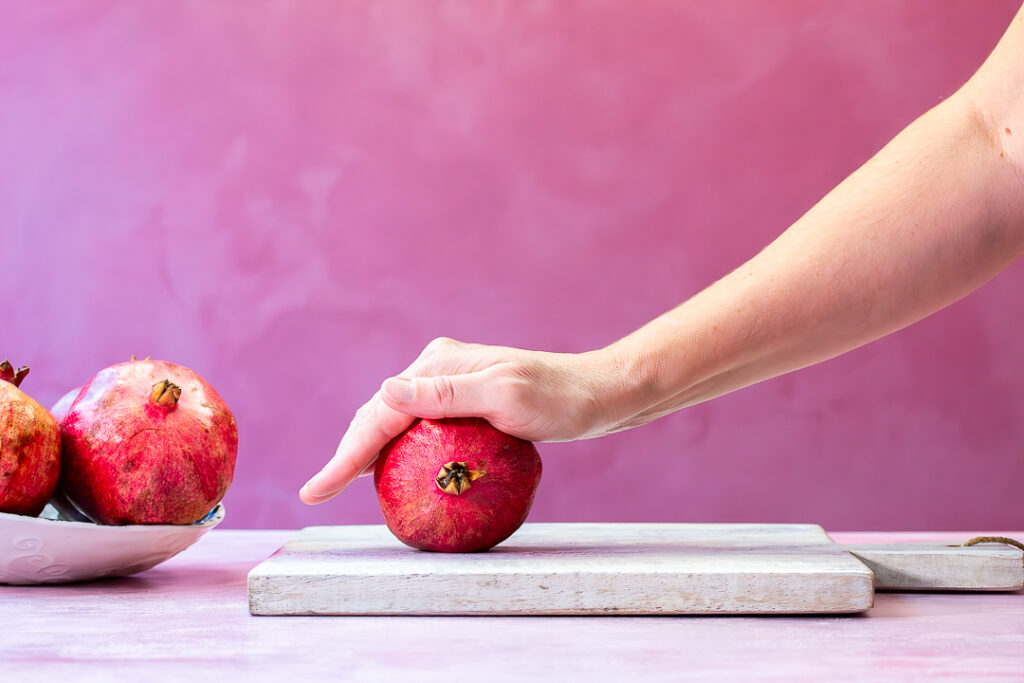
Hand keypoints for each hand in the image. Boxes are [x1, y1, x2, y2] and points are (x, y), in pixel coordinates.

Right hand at [299, 337, 624, 503]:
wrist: (599, 395)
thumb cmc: (560, 400)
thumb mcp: (505, 398)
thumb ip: (446, 395)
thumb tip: (384, 391)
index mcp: (439, 363)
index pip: (381, 412)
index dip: (345, 453)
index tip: (316, 489)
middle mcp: (438, 369)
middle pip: (379, 413)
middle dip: (347, 451)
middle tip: (319, 491)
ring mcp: (451, 385)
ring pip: (396, 420)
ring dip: (368, 450)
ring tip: (342, 483)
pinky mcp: (466, 402)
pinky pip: (419, 428)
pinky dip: (399, 449)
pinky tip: (395, 473)